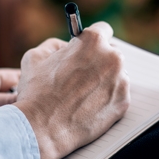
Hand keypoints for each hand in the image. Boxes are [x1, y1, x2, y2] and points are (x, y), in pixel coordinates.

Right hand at [14, 22, 129, 158]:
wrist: (42, 128)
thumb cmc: (36, 92)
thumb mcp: (35, 57)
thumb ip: (55, 46)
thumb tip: (67, 46)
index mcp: (93, 42)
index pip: (103, 30)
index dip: (93, 39)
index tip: (89, 47)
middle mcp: (112, 58)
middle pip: (111, 54)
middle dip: (99, 61)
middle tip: (83, 74)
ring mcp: (120, 81)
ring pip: (116, 75)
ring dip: (104, 81)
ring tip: (82, 94)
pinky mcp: (123, 103)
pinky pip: (117, 95)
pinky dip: (106, 99)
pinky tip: (88, 106)